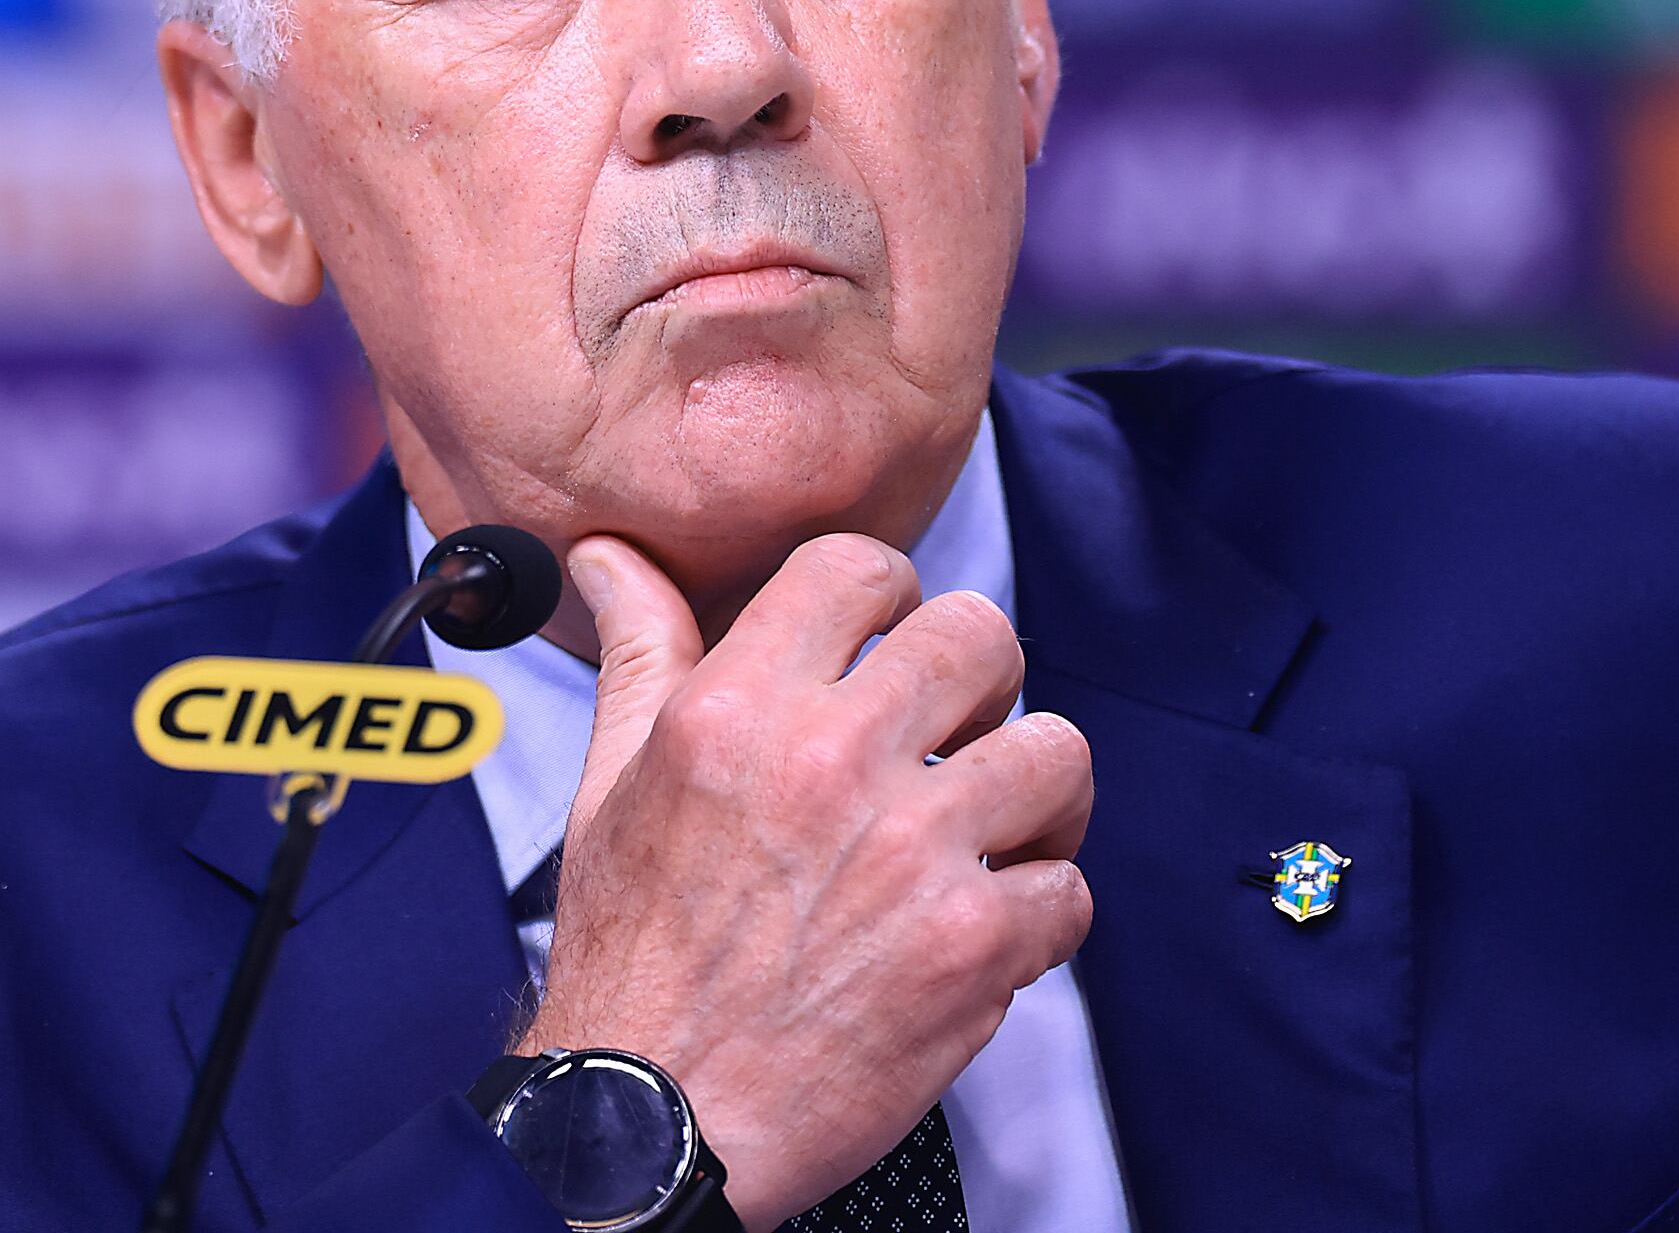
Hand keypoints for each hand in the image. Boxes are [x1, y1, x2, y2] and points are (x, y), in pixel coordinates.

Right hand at [517, 532, 1093, 1231]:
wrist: (653, 1119)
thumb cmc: (633, 960)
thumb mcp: (612, 783)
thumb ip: (643, 654)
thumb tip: (614, 558)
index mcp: (741, 710)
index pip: (860, 569)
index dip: (891, 595)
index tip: (893, 638)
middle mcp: (832, 763)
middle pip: (981, 636)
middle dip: (980, 680)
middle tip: (957, 732)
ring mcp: (914, 853)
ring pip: (1054, 751)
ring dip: (1035, 792)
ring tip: (995, 828)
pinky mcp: (972, 947)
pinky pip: (1067, 887)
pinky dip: (1040, 912)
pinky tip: (988, 927)